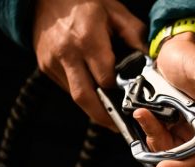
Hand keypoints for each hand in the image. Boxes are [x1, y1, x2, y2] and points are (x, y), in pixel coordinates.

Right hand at [33, 0, 146, 130]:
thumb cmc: (84, 1)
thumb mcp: (115, 12)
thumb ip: (135, 36)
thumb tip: (148, 61)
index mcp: (87, 39)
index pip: (105, 79)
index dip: (119, 93)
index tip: (131, 102)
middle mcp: (67, 54)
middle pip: (85, 98)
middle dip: (103, 117)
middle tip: (119, 127)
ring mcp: (52, 62)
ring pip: (75, 96)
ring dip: (92, 107)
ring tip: (109, 114)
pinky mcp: (46, 66)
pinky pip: (67, 87)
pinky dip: (82, 93)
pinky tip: (94, 94)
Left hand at [133, 32, 194, 166]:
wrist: (175, 53)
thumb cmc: (191, 58)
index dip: (185, 166)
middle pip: (190, 162)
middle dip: (169, 159)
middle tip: (152, 138)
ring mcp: (190, 129)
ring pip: (173, 154)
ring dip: (156, 141)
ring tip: (144, 116)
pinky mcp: (176, 126)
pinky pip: (163, 141)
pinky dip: (152, 133)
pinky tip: (144, 116)